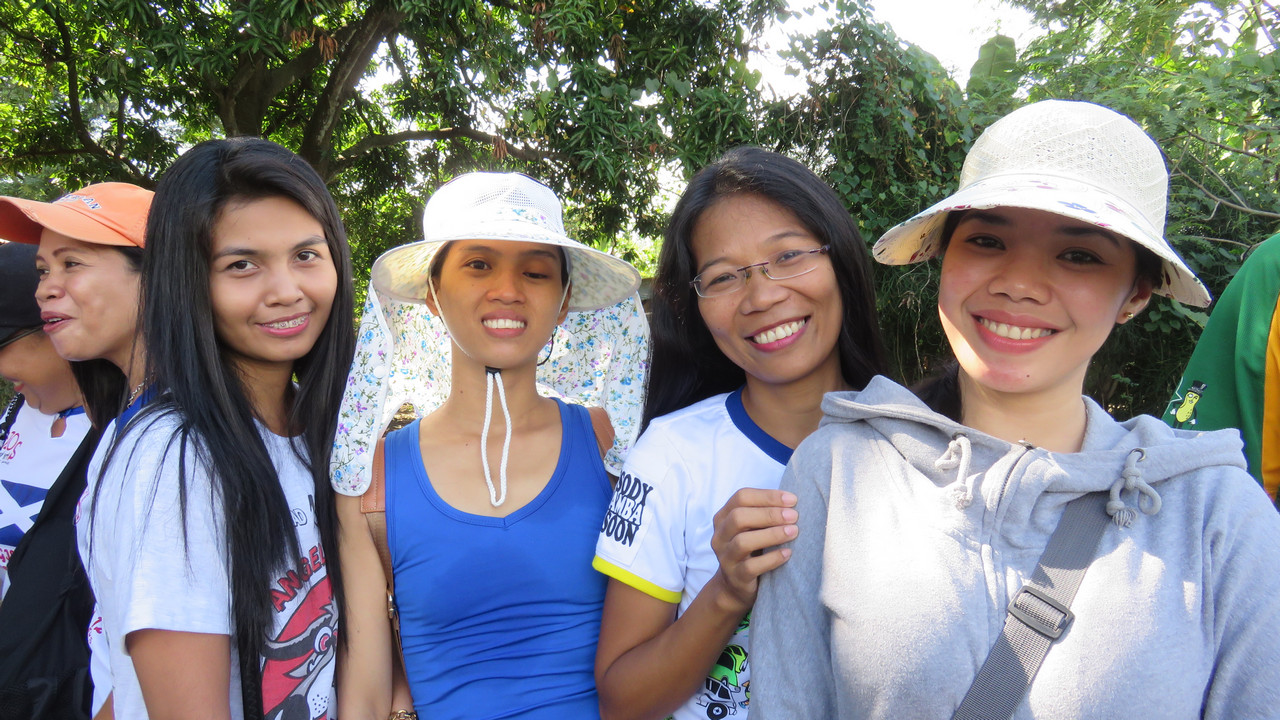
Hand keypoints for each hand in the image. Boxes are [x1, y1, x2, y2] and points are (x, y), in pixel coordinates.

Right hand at [709, 487, 797, 614]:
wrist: (736, 586)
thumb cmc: (752, 549)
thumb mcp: (753, 528)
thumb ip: (764, 513)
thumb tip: (792, 502)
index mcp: (723, 517)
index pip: (741, 497)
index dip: (767, 496)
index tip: (792, 499)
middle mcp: (720, 536)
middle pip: (739, 517)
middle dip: (769, 514)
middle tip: (794, 516)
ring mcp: (725, 557)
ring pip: (743, 542)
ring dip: (772, 535)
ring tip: (793, 532)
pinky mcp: (735, 577)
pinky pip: (751, 567)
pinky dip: (772, 558)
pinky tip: (788, 553)